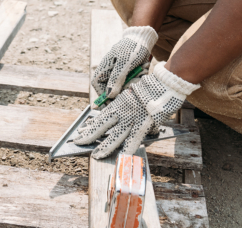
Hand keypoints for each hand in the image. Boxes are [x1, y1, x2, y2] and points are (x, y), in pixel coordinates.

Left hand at [74, 64, 198, 158]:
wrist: (164, 83)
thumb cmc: (149, 89)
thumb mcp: (131, 96)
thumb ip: (125, 107)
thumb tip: (118, 116)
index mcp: (118, 104)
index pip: (100, 118)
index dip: (90, 126)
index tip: (80, 132)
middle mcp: (122, 112)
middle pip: (102, 126)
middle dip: (89, 136)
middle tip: (78, 142)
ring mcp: (133, 118)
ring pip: (116, 135)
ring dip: (105, 147)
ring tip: (96, 156)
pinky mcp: (144, 123)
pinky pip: (134, 138)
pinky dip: (128, 148)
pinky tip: (122, 157)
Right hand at [91, 26, 157, 99]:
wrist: (143, 40)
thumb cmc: (131, 48)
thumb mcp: (124, 63)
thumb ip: (116, 79)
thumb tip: (109, 95)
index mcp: (104, 68)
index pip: (97, 85)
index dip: (102, 96)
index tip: (110, 104)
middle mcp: (110, 72)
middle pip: (111, 89)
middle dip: (121, 90)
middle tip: (130, 89)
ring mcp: (120, 74)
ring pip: (123, 87)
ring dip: (131, 83)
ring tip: (139, 71)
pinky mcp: (129, 74)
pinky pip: (132, 83)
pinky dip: (137, 79)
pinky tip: (142, 70)